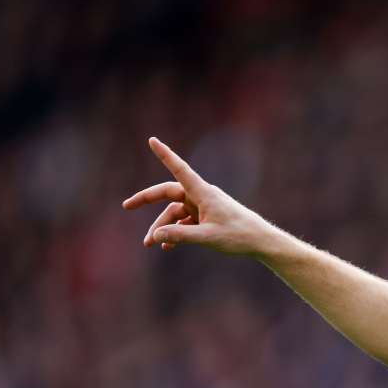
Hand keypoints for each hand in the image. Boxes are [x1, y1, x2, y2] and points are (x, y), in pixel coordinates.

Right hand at [122, 137, 275, 255]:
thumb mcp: (207, 237)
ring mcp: (203, 206)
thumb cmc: (239, 236)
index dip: (165, 155)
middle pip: (168, 193)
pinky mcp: (207, 217)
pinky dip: (176, 232)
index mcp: (203, 193)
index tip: (152, 140)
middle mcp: (201, 196)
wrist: (261, 241)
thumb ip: (181, 236)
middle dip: (147, 200)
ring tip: (150, 244)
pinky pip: (185, 222)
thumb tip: (156, 235)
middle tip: (126, 206)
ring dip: (163, 227)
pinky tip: (168, 247)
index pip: (180, 169)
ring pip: (175, 213)